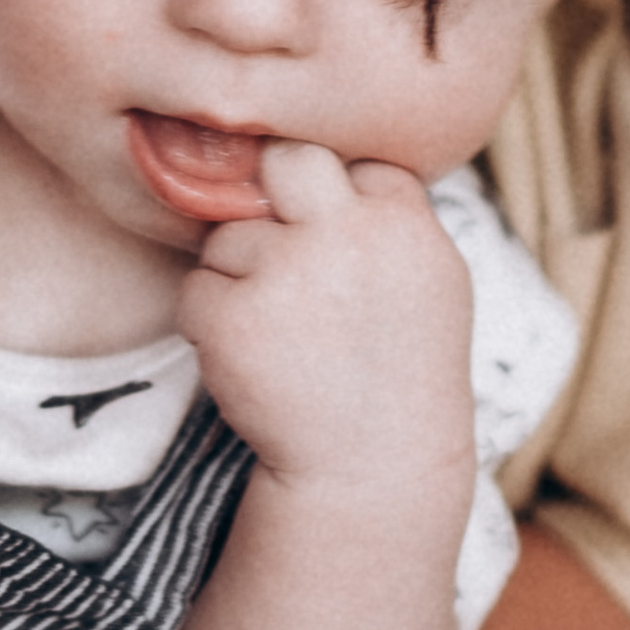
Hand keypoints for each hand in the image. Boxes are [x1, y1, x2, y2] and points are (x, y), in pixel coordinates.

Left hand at [179, 140, 474, 496]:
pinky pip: (196, 288)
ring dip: (240, 276)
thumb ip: (389, 219)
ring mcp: (286, 272)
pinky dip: (211, 322)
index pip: (356, 161)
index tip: (342, 247)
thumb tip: (332, 163)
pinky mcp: (231, 315)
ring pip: (230, 234)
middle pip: (287, 158)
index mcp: (404, 224)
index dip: (339, 201)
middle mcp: (347, 236)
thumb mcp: (432, 283)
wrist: (370, 471)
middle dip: (275, 190)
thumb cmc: (399, 374)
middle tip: (283, 253)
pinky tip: (254, 360)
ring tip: (283, 336)